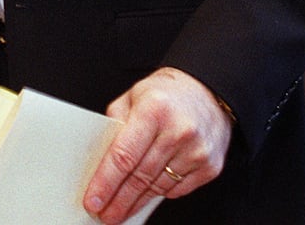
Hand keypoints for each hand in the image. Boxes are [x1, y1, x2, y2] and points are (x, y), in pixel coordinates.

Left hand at [83, 67, 232, 223]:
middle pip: (140, 177)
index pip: (124, 155)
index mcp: (154, 109)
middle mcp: (178, 131)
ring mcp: (197, 151)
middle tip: (105, 214)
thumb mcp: (134, 96)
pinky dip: (160, 192)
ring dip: (137, 201)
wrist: (209, 92)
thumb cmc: (167, 94)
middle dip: (119, 199)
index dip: (106, 182)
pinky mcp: (210, 166)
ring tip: (122, 209)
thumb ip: (116, 123)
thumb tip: (100, 158)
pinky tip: (149, 192)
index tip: (94, 201)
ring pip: (158, 187)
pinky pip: (177, 190)